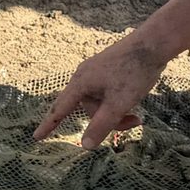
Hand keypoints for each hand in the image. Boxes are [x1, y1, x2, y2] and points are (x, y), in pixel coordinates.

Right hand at [34, 28, 176, 147]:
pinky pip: (108, 93)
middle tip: (134, 120)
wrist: (153, 43)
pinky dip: (119, 101)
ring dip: (117, 112)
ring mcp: (96, 72)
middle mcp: (84, 76)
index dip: (48, 125)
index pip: (60, 110)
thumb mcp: (118, 103)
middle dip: (110, 120)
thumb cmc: (134, 71)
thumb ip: (101, 126)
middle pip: (90, 110)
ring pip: (102, 103)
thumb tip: (84, 146)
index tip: (36, 137)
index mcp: (80, 83)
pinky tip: (134, 97)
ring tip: (137, 112)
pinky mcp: (108, 70)